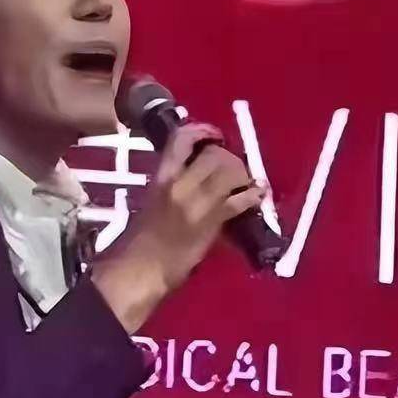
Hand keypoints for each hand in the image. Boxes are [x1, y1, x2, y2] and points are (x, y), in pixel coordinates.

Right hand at [91, 123, 266, 332]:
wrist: (141, 268)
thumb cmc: (138, 238)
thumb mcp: (151, 199)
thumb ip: (171, 183)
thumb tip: (192, 170)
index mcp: (161, 177)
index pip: (181, 139)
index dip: (202, 130)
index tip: (213, 134)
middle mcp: (181, 184)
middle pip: (213, 154)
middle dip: (228, 156)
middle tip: (232, 165)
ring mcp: (199, 202)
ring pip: (230, 172)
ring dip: (242, 173)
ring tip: (245, 180)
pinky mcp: (213, 222)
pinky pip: (240, 201)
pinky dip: (253, 195)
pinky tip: (259, 194)